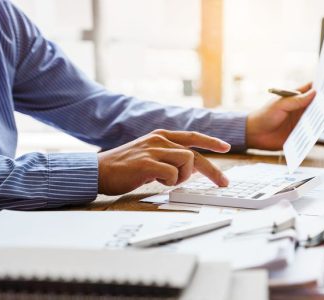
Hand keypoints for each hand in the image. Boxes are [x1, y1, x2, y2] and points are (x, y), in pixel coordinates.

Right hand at [97, 130, 230, 194]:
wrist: (98, 170)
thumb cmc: (123, 167)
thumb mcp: (149, 154)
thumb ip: (167, 156)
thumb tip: (186, 167)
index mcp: (161, 136)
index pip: (192, 136)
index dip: (211, 142)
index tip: (225, 147)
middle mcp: (160, 140)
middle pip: (195, 154)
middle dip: (213, 171)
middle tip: (224, 183)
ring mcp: (154, 150)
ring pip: (187, 162)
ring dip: (181, 177)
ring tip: (164, 180)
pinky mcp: (148, 163)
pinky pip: (173, 175)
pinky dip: (169, 182)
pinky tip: (153, 181)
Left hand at [246, 83, 315, 149]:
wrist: (255, 134)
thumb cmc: (265, 115)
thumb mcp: (280, 105)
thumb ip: (297, 100)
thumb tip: (315, 93)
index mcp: (295, 97)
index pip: (311, 89)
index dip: (321, 86)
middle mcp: (300, 108)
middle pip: (317, 103)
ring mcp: (300, 121)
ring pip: (316, 117)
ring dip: (322, 116)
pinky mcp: (299, 133)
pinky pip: (311, 132)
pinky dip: (316, 130)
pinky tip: (321, 129)